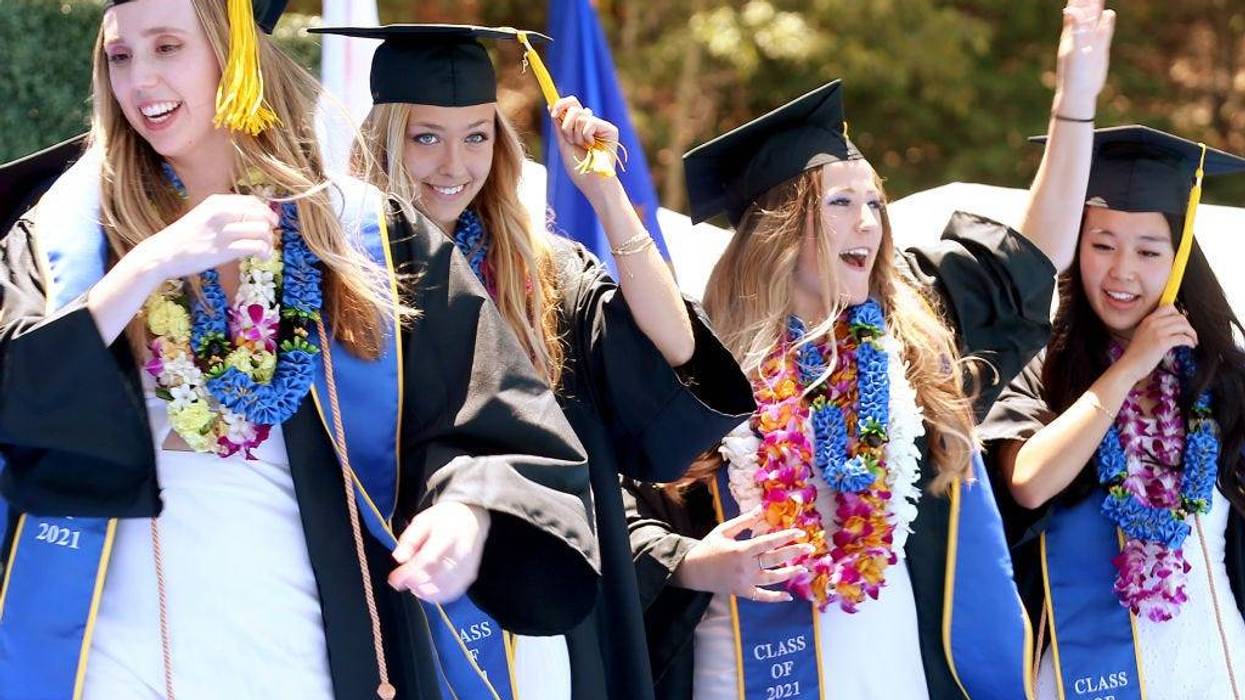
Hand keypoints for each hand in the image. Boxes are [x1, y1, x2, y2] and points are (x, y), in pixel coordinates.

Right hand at [132, 194, 277, 279]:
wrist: (161, 254)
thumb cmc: (183, 238)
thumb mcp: (203, 216)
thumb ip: (225, 213)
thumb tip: (254, 218)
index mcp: (216, 201)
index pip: (253, 202)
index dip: (266, 213)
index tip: (269, 224)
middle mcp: (221, 212)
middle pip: (261, 214)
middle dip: (270, 228)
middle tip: (267, 239)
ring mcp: (223, 231)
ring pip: (262, 230)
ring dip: (269, 242)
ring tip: (265, 251)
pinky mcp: (224, 250)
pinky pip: (256, 246)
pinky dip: (264, 252)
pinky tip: (261, 257)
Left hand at [388, 502, 490, 602]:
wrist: (473, 519)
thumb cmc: (446, 520)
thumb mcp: (423, 520)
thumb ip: (409, 539)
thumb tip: (399, 558)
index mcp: (449, 535)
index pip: (429, 559)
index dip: (409, 573)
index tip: (394, 579)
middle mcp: (462, 553)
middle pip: (437, 577)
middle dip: (415, 583)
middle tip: (402, 580)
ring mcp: (468, 567)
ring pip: (445, 589)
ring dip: (424, 591)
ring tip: (413, 583)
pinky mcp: (470, 576)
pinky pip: (452, 593)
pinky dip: (436, 595)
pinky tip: (425, 588)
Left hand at [550, 95, 621, 200]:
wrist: (591, 182)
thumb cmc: (578, 168)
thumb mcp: (564, 143)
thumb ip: (559, 125)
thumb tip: (550, 105)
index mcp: (580, 126)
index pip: (571, 105)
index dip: (560, 103)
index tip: (552, 112)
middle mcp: (591, 123)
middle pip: (574, 103)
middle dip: (566, 122)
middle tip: (568, 137)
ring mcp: (601, 126)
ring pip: (579, 115)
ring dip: (575, 135)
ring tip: (583, 147)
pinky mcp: (610, 129)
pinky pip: (589, 122)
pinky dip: (585, 136)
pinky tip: (592, 147)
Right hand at [672, 508, 811, 602]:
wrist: (692, 570)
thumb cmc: (708, 547)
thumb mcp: (724, 530)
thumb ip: (744, 521)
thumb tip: (761, 509)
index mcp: (741, 549)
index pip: (769, 542)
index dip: (785, 537)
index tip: (800, 532)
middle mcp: (745, 567)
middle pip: (775, 559)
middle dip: (794, 552)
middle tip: (810, 547)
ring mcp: (745, 581)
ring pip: (772, 579)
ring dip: (790, 573)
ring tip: (804, 568)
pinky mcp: (742, 592)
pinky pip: (762, 597)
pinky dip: (775, 598)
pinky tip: (788, 597)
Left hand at [1052, 0, 1115, 118]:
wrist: (1080, 92)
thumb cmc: (1074, 73)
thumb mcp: (1074, 49)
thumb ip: (1075, 28)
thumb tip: (1070, 8)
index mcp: (1071, 33)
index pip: (1076, 8)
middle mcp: (1080, 35)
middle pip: (1086, 10)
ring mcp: (1091, 41)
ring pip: (1095, 19)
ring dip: (1096, 6)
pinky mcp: (1100, 49)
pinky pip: (1104, 31)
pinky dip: (1106, 22)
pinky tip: (1109, 13)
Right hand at [1115, 305, 1197, 383]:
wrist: (1129, 365)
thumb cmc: (1136, 354)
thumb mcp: (1142, 334)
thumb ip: (1154, 327)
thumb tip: (1171, 325)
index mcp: (1148, 320)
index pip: (1169, 307)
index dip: (1179, 314)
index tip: (1182, 323)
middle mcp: (1153, 323)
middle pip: (1179, 317)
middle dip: (1188, 325)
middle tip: (1189, 333)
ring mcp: (1157, 332)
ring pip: (1183, 326)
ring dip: (1192, 333)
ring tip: (1192, 340)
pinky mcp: (1162, 343)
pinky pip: (1183, 338)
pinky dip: (1190, 341)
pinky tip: (1190, 346)